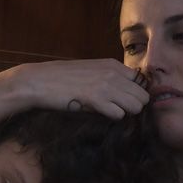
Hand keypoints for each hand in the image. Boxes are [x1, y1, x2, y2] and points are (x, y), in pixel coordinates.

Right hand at [7, 59, 148, 118]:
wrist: (39, 81)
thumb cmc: (62, 78)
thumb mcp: (91, 70)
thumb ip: (109, 76)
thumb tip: (125, 92)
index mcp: (113, 64)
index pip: (142, 82)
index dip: (136, 94)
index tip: (125, 101)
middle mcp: (113, 73)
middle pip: (143, 96)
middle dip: (134, 106)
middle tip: (118, 110)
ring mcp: (106, 86)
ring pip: (136, 106)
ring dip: (126, 113)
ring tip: (110, 112)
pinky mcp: (96, 99)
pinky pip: (120, 114)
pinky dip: (113, 117)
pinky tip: (101, 114)